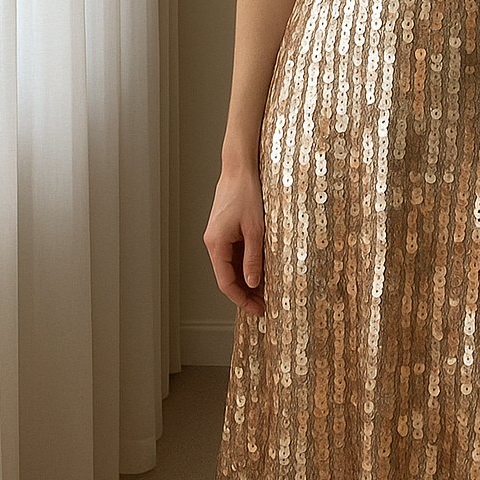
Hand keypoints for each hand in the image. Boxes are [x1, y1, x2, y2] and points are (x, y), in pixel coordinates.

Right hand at [203, 167, 265, 317]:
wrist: (239, 169)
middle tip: (265, 304)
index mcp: (216, 244)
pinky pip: (233, 255)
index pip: (226, 282)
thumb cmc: (246, 193)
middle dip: (245, 293)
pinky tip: (260, 270)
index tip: (257, 310)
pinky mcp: (224, 231)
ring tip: (266, 290)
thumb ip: (253, 258)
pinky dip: (245, 265)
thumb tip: (252, 283)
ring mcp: (218, 237)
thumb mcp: (256, 229)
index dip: (241, 299)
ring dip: (246, 280)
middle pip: (227, 277)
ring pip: (230, 267)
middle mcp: (213, 243)